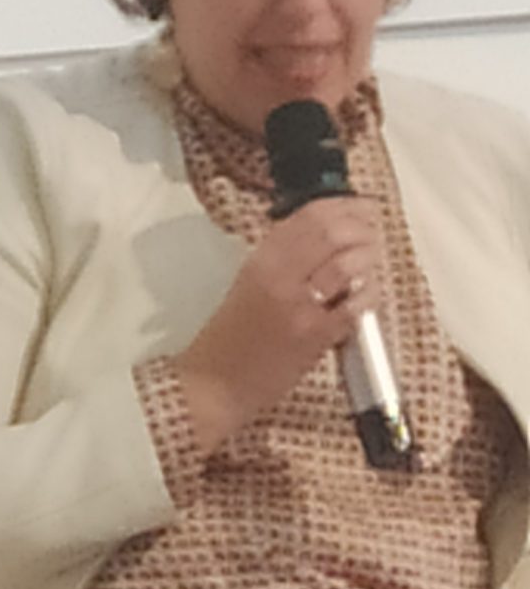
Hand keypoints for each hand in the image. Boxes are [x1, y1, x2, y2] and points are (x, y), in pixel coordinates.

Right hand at [173, 196, 388, 454]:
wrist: (216, 383)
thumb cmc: (232, 338)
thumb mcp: (249, 285)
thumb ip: (284, 260)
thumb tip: (327, 238)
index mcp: (259, 261)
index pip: (308, 216)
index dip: (342, 205)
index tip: (359, 206)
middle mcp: (277, 277)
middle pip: (331, 233)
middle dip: (363, 228)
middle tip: (372, 232)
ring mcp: (298, 307)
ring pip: (347, 265)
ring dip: (369, 260)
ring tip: (371, 262)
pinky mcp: (315, 336)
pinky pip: (355, 306)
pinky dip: (369, 296)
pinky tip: (368, 296)